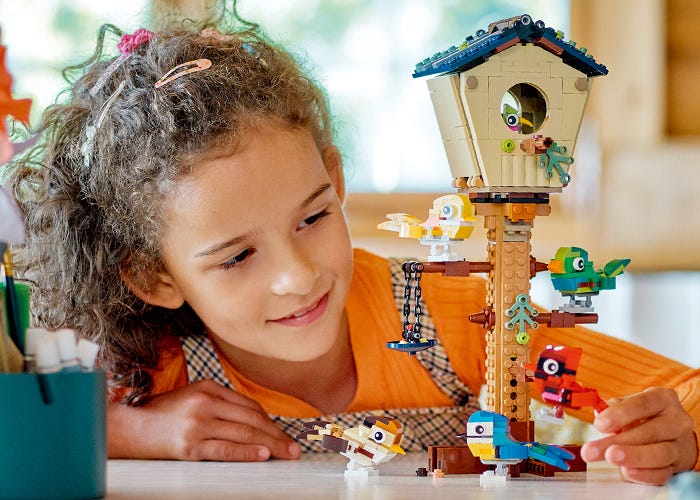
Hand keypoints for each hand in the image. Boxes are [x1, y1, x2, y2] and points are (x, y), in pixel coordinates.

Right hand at [108, 379, 300, 460]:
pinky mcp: (190, 446)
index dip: (270, 421)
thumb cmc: (160, 414)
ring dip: (270, 445)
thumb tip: (252, 419)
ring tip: (286, 454)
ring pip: (243, 433)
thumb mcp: (190, 397)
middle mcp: (205, 403)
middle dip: (277, 434)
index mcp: (208, 388)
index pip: (248, 405)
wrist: (128, 428)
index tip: (283, 433)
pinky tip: (262, 455)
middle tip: (293, 447)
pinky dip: (247, 452)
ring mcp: (198, 424)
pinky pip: (225, 449)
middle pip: (251, 419)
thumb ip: (218, 403)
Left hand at [580, 387, 697, 484]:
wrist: (673, 436)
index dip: (620, 414)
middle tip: (593, 449)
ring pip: (659, 454)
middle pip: (648, 432)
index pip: (642, 404)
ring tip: (610, 457)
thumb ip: (614, 409)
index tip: (599, 424)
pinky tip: (626, 471)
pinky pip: (662, 473)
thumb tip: (599, 414)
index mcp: (663, 399)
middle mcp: (677, 421)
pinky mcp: (678, 467)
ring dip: (632, 457)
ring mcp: (680, 445)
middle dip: (618, 441)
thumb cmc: (644, 416)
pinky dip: (643, 474)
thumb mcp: (630, 405)